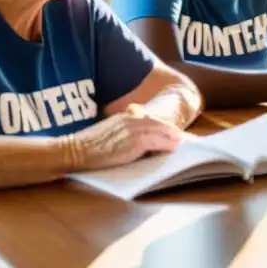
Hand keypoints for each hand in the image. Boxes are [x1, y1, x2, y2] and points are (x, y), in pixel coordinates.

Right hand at [68, 107, 184, 171]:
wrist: (73, 151)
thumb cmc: (89, 146)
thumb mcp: (110, 132)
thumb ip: (127, 132)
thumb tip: (144, 141)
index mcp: (128, 116)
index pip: (154, 121)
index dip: (169, 129)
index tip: (181, 135)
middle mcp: (133, 119)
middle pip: (163, 125)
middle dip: (178, 134)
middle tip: (193, 140)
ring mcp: (134, 129)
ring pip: (163, 131)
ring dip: (178, 139)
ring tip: (191, 145)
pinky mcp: (134, 141)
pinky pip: (158, 141)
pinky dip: (170, 144)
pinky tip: (178, 148)